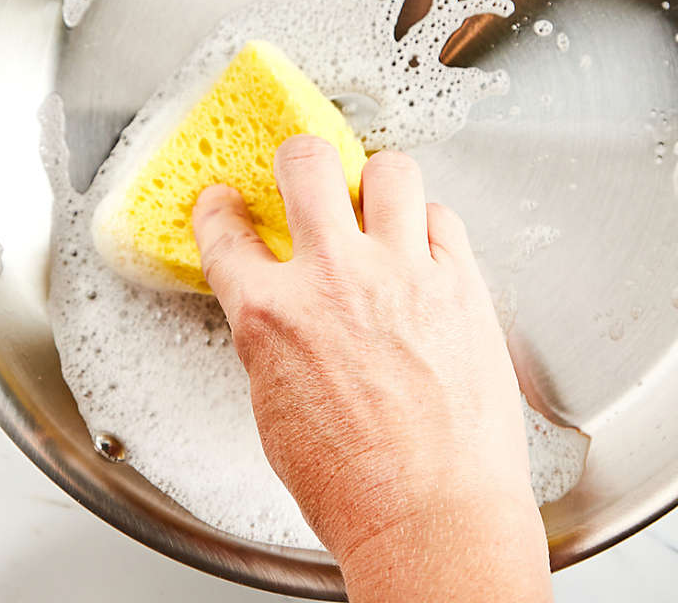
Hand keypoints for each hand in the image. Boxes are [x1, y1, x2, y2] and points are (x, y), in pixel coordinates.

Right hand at [193, 136, 550, 602]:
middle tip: (303, 171)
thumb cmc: (353, 484)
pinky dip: (427, 225)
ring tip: (375, 203)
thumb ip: (272, 337)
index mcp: (271, 316)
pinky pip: (442, 217)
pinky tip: (421, 249)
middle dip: (298, 158)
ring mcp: (401, 274)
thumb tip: (277, 304)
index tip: (224, 204)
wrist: (433, 519)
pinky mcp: (459, 283)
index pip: (225, 232)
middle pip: (306, 163)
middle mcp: (332, 280)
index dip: (218, 209)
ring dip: (375, 182)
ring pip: (389, 171)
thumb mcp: (274, 407)